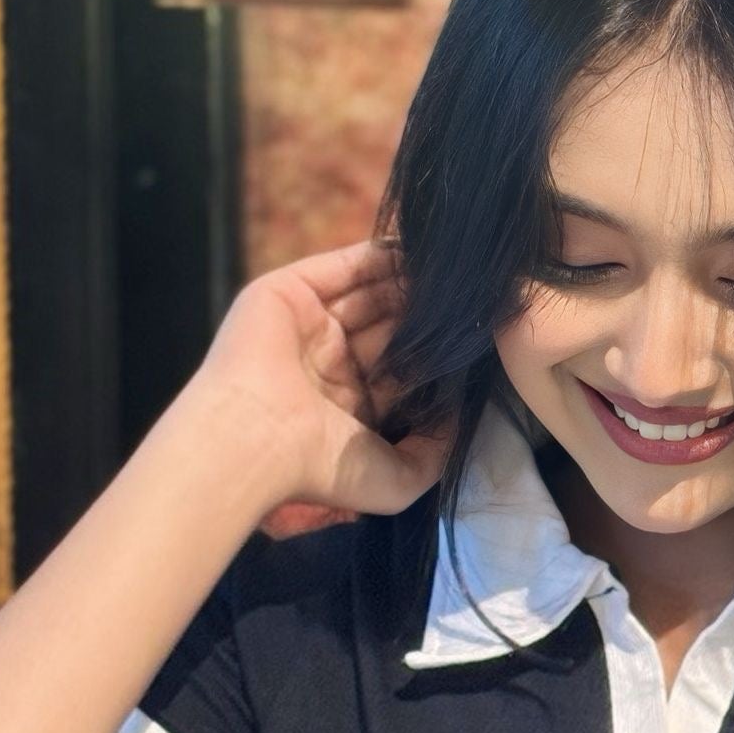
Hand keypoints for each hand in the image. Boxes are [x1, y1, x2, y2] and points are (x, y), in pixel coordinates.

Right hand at [186, 238, 445, 520]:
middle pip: (388, 324)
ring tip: (454, 271)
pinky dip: (378, 257)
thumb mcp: (398, 479)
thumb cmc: (322, 466)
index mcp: (347, 403)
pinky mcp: (287, 292)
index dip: (437, 354)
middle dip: (426, 313)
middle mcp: (327, 362)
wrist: (255, 439)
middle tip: (473, 297)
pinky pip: (342, 268)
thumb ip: (435, 453)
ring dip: (409, 282)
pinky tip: (417, 252)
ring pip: (369, 292)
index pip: (402, 367)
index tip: (478, 339)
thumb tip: (460, 416)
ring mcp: (306, 325)